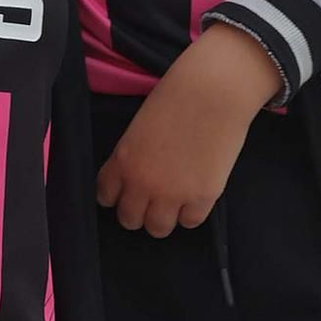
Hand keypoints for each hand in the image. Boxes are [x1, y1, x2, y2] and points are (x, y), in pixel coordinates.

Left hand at [97, 28, 280, 235]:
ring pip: (158, 228)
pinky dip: (191, 213)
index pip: (105, 196)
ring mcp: (172, 194)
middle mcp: (142, 183)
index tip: (126, 192)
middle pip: (129, 220)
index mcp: (122, 162)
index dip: (116, 196)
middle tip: (151, 199)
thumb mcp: (139, 128)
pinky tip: (195, 197)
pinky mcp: (202, 198)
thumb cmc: (177, 97)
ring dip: (163, 218)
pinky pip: (190, 222)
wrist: (214, 92)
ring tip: (174, 202)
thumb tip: (137, 179)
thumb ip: (133, 157)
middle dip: (138, 211)